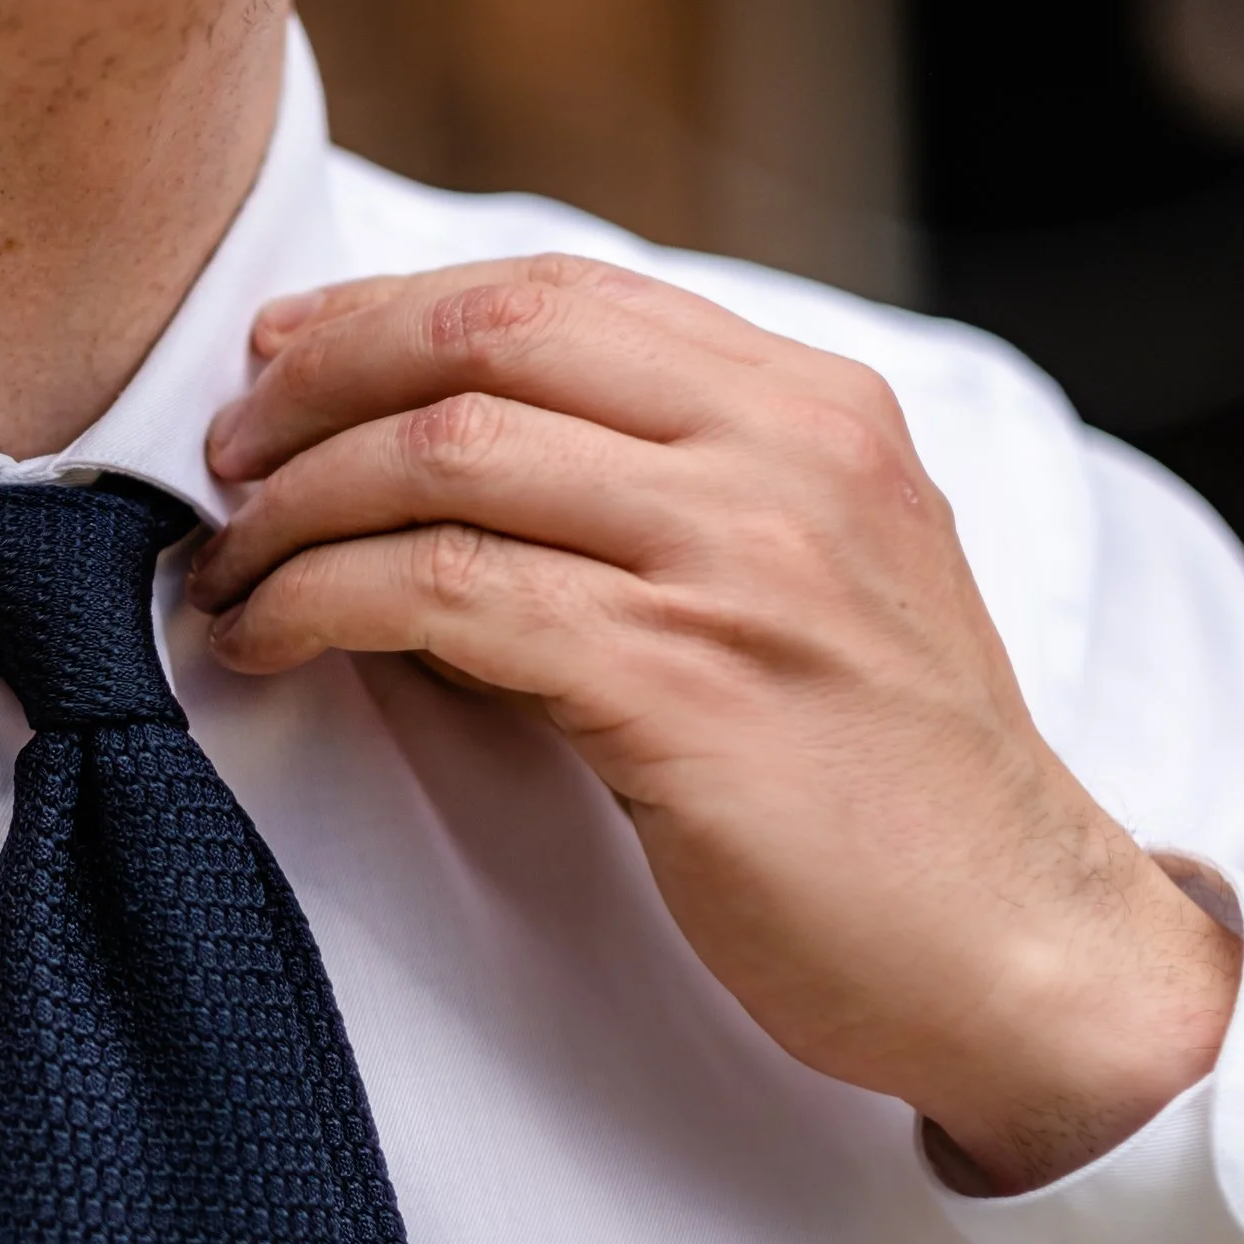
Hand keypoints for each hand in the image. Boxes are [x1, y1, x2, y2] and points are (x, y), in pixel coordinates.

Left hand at [187, 256, 1238, 1193]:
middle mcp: (784, 455)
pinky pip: (445, 593)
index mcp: (813, 408)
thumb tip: (418, 476)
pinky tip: (270, 636)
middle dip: (315, 384)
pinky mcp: (684, 685)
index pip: (553, 292)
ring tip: (227, 566)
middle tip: (226, 456)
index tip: (280, 360)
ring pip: (445, 454)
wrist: (1017, 951)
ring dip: (294, 505)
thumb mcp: (801, 587)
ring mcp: (740, 563)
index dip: (383, 311)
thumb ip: (654, 500)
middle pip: (482, 340)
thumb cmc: (881, 785)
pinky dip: (322, 600)